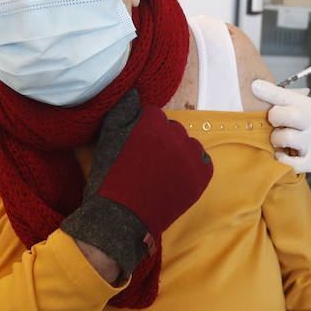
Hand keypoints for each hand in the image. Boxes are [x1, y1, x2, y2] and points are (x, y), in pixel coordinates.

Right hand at [61, 89, 212, 279]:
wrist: (121, 218)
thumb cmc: (110, 178)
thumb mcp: (107, 138)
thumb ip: (122, 110)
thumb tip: (135, 93)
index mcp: (152, 122)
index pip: (154, 116)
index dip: (143, 132)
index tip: (136, 148)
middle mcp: (175, 135)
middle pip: (172, 130)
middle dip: (162, 142)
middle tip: (146, 163)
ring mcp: (190, 157)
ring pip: (189, 145)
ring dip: (178, 154)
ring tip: (161, 173)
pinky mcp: (200, 178)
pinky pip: (203, 164)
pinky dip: (194, 168)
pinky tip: (177, 178)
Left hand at [250, 81, 310, 175]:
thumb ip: (294, 101)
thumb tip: (263, 88)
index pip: (289, 96)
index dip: (270, 91)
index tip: (254, 87)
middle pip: (288, 115)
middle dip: (274, 117)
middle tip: (274, 121)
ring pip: (284, 138)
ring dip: (275, 139)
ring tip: (279, 140)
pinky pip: (289, 162)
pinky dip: (281, 159)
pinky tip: (281, 155)